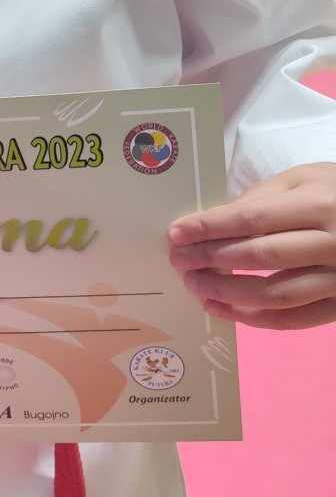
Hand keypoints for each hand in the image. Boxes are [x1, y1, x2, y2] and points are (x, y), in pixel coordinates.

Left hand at [169, 164, 335, 328]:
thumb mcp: (310, 177)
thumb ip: (266, 195)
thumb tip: (218, 219)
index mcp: (320, 205)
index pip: (254, 219)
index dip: (210, 228)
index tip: (176, 233)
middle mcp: (331, 245)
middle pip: (259, 257)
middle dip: (210, 259)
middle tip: (177, 261)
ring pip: (273, 295)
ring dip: (226, 292)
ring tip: (194, 284)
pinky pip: (292, 319)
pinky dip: (253, 319)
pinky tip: (222, 308)